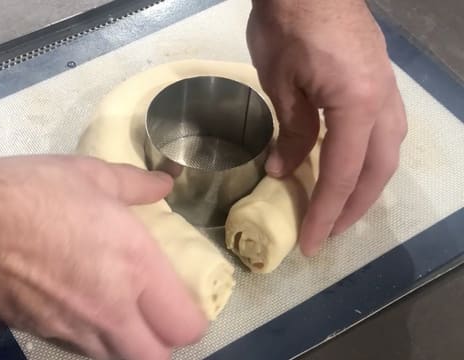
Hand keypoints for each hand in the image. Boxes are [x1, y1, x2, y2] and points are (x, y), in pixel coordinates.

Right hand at [0, 156, 205, 359]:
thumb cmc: (38, 192)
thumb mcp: (95, 176)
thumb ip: (138, 185)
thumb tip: (166, 183)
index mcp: (135, 266)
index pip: (184, 325)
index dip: (191, 320)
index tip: (184, 301)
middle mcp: (111, 308)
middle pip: (156, 357)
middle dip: (163, 340)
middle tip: (157, 312)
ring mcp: (74, 329)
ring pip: (118, 358)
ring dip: (128, 341)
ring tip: (122, 308)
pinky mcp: (43, 334)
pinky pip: (82, 350)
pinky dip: (94, 338)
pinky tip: (83, 305)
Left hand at [248, 0, 406, 254]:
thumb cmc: (288, 24)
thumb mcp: (280, 84)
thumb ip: (291, 132)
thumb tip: (283, 171)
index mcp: (359, 105)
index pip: (342, 174)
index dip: (324, 212)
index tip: (309, 243)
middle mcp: (384, 103)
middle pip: (376, 171)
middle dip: (353, 207)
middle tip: (327, 231)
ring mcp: (387, 90)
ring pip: (386, 153)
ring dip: (365, 186)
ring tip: (340, 207)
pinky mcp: (380, 81)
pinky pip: (383, 132)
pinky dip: (368, 159)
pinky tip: (352, 166)